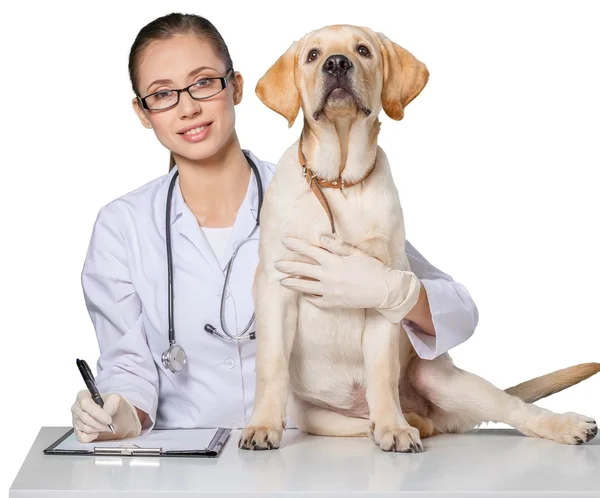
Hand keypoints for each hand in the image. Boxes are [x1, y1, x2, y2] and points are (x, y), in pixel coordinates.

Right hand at [71, 390, 141, 442]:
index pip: (86, 404)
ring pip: (85, 428)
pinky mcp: (77, 431)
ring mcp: (75, 420)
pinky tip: (98, 431)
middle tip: (110, 423)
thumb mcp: (118, 400)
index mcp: (84, 395)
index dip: (97, 413)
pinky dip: (93, 437)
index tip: (108, 420)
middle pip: (85, 417)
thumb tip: (107, 410)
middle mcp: (77, 407)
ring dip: (99, 429)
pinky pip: (83, 437)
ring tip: (106, 425)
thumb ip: (114, 401)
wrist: (118, 419)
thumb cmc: (115, 408)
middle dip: (100, 423)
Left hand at [275, 236, 420, 312]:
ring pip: (305, 287)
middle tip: (276, 264)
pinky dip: (308, 296)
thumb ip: (337, 246)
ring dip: (292, 283)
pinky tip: (303, 294)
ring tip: (282, 282)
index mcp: (333, 262)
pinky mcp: (333, 303)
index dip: (296, 245)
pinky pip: (316, 300)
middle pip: (302, 270)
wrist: (384, 290)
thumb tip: (321, 239)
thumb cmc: (372, 269)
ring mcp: (329, 291)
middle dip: (288, 266)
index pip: (309, 251)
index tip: (284, 242)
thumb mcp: (356, 253)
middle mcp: (328, 277)